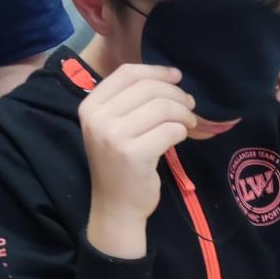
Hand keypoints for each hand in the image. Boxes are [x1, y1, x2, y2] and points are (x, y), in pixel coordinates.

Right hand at [79, 64, 196, 258]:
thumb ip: (131, 101)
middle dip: (176, 94)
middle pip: (148, 89)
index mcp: (90, 107)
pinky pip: (169, 130)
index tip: (177, 77)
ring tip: (189, 122)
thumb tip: (170, 76)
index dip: (156, 71)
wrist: (116, 207)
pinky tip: (181, 137)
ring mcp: (113, 137)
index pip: (127, 74)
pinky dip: (181, 131)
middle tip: (189, 105)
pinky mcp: (134, 154)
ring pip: (162, 108)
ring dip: (183, 112)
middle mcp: (97, 119)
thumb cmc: (119, 165)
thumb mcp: (113, 128)